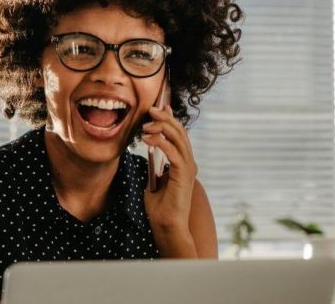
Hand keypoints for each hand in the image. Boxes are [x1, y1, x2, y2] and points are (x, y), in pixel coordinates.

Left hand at [140, 105, 197, 232]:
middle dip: (166, 118)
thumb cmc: (159, 207)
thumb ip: (155, 167)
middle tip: (151, 109)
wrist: (166, 225)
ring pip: (179, 139)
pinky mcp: (183, 175)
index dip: (170, 120)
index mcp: (183, 163)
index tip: (158, 107)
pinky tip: (147, 139)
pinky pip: (173, 153)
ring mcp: (188, 169)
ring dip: (162, 128)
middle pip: (180, 133)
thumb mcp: (154, 182)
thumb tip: (149, 153)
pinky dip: (160, 143)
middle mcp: (189, 163)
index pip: (179, 136)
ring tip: (146, 124)